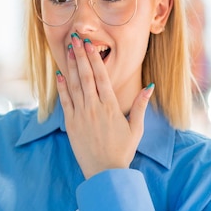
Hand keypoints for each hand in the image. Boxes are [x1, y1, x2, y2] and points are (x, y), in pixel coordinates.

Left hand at [56, 33, 154, 178]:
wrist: (105, 173)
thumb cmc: (122, 151)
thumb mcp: (136, 128)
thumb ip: (140, 106)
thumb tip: (150, 87)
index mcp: (111, 106)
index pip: (101, 76)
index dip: (95, 58)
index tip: (90, 44)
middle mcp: (95, 107)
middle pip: (86, 75)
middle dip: (81, 55)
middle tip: (76, 38)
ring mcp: (81, 115)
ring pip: (75, 84)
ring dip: (71, 65)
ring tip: (69, 49)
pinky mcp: (71, 124)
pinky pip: (65, 101)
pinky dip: (62, 86)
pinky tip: (60, 73)